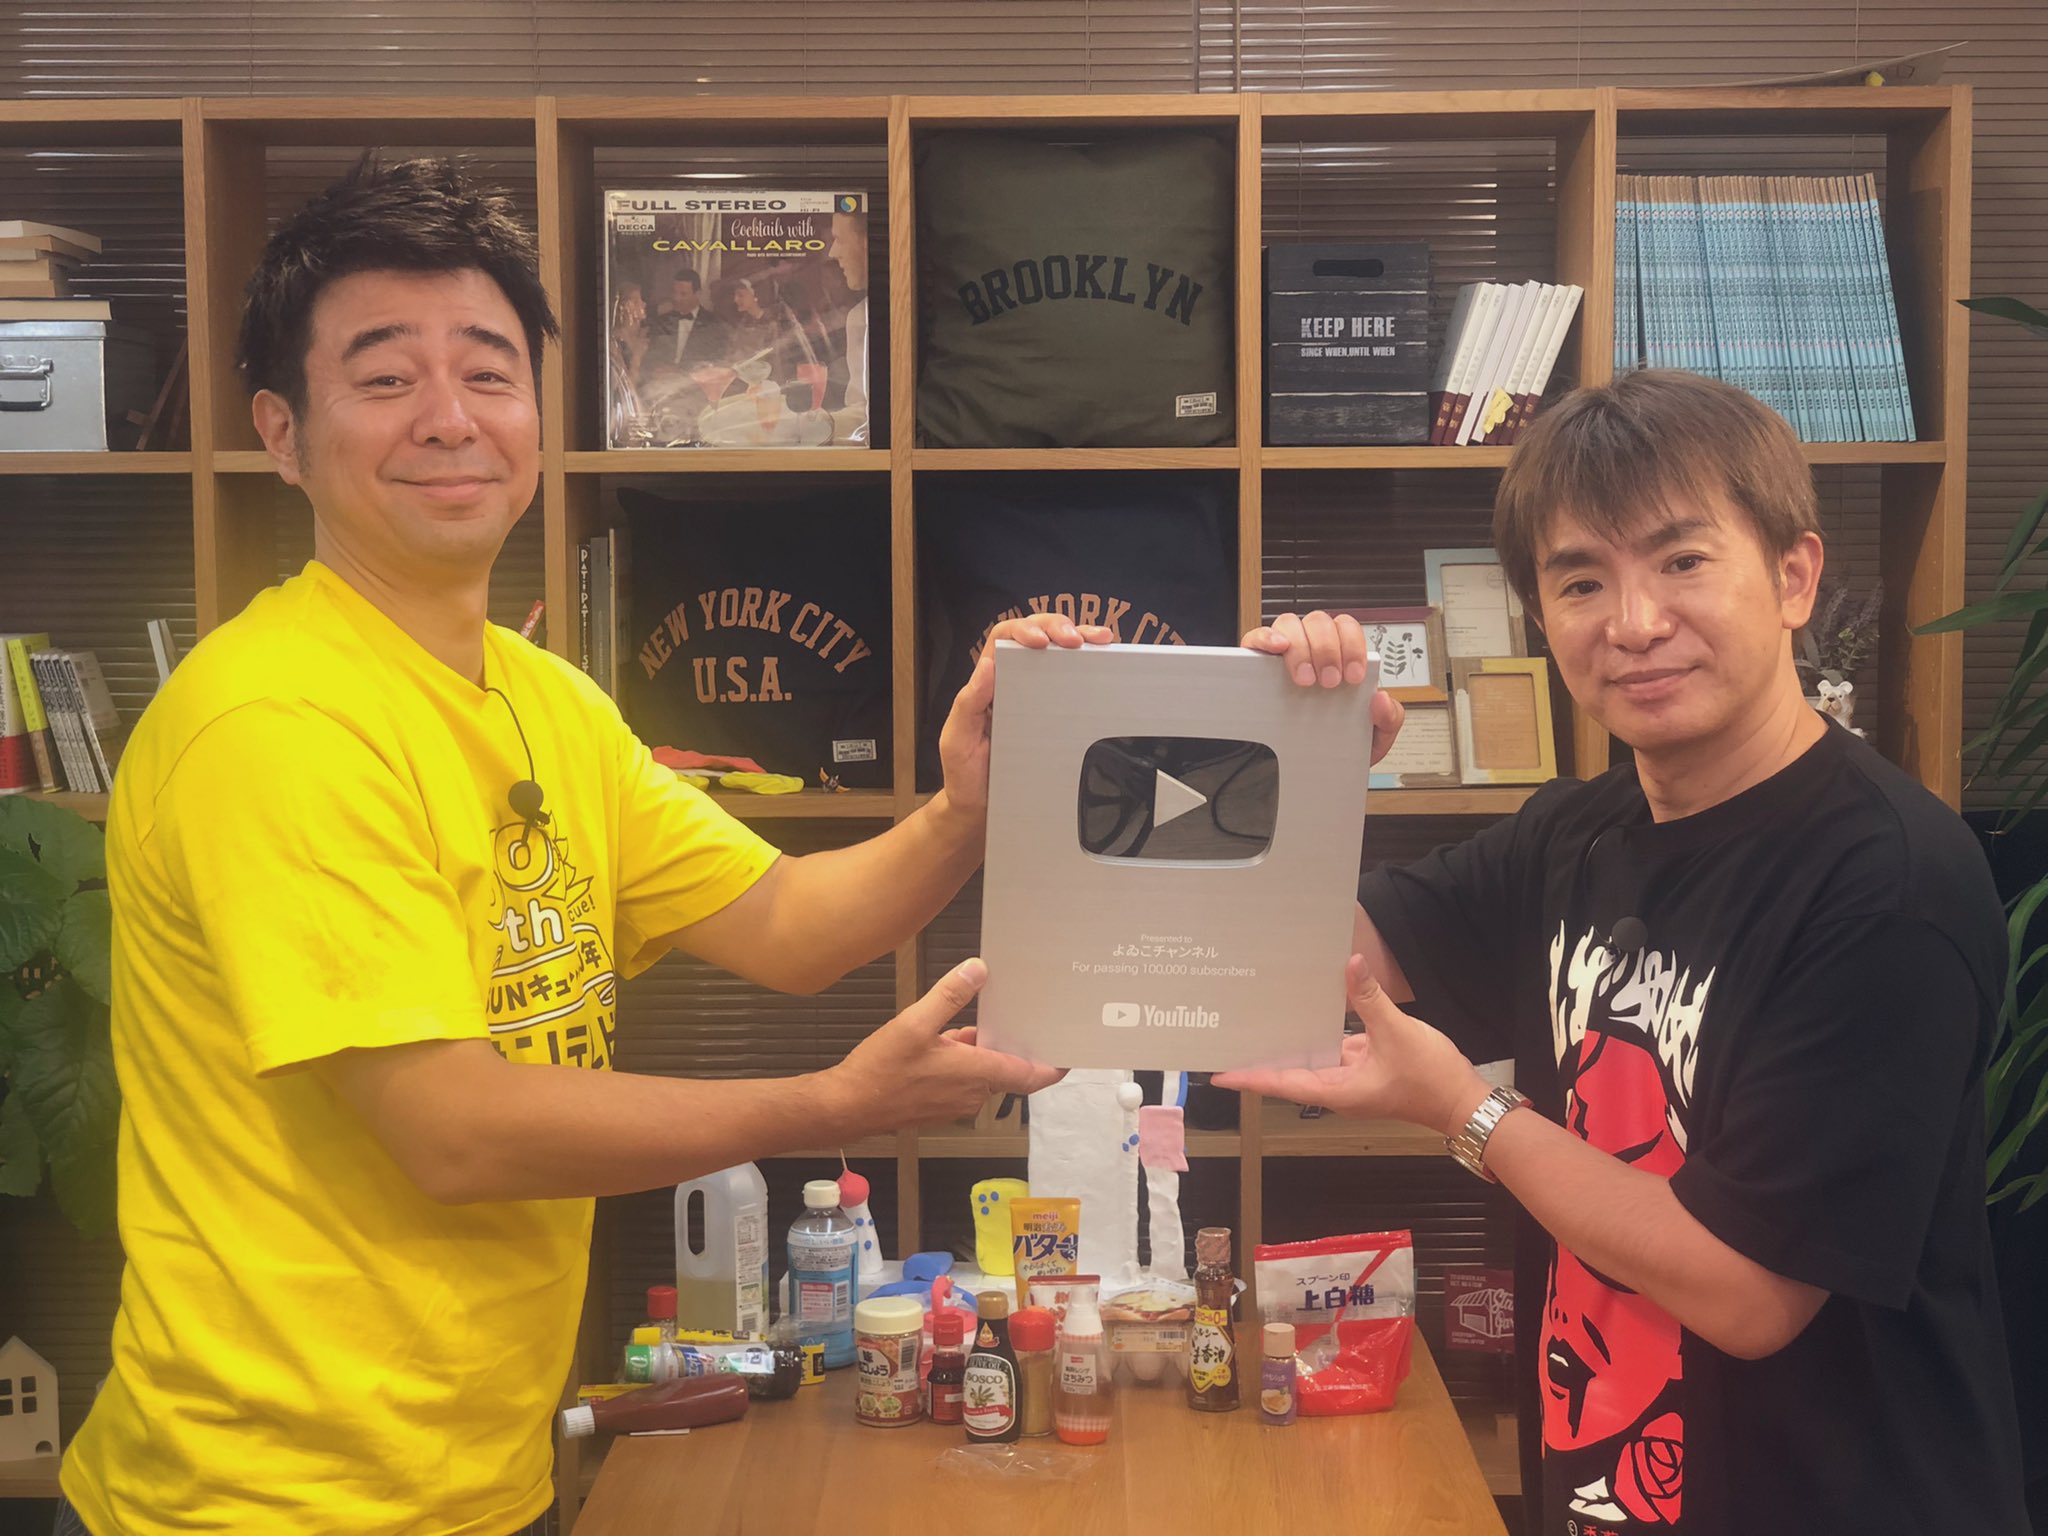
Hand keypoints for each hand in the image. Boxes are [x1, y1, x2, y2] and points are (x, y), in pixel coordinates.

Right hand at [826, 959, 1064, 1132]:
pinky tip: (944, 1039)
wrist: (846, 1106)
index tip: (1069, 1055)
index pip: (1029, 1076)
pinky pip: (963, 1079)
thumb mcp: (915, 1023)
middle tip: (1021, 1015)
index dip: (1052, 1067)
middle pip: (1006, 1070)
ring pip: (982, 1073)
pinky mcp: (938, 1105)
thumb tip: (978, 969)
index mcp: (976, 1075)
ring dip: (981, 1050)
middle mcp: (973, 1094)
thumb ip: (949, 996)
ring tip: (978, 1018)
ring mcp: (955, 1102)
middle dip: (1011, 1045)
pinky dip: (963, 1061)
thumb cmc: (880, 1070)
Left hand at [937, 613, 1114, 820]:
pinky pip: (1074, 685)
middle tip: (1078, 639)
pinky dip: (1091, 668)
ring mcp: (1036, 698)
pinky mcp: (1056, 717)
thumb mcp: (957, 740)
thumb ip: (967, 704)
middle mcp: (1013, 684)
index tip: (1040, 641)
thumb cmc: (966, 775)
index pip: (1005, 639)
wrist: (981, 810)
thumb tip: (987, 666)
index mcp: (988, 684)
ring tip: (1102, 641)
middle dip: (1059, 628)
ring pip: (1059, 655)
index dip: (1024, 630)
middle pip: (1037, 637)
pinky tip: (1106, 664)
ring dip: (1082, 641)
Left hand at [1213, 955, 1488, 1135]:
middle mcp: (1339, 1088)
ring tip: (1263, 1020)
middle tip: (1234, 1038)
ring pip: (1313, 1060)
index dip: (1251, 1078)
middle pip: (1291, 1073)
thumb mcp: (1397, 1033)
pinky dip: (1323, 1034)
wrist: (1464, 1100)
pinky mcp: (1367, 1068)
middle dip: (1263, 1058)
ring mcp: (1352, 1079)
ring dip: (1292, 1043)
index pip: (1283, 1084)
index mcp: (1338, 1090)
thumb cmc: (1430, 1078)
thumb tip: (1351, 964)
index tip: (1220, 1075)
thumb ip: (1371, 999)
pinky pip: (1335, 1050)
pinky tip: (1311, 1011)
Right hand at [1242, 612, 1404, 764]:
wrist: (1308, 770)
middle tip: (1329, 682)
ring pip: (1290, 624)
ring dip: (1300, 648)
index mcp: (1341, 657)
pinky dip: (1267, 637)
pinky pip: (1257, 637)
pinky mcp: (1255, 662)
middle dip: (1328, 650)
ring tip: (1305, 680)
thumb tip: (1381, 697)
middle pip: (1320, 622)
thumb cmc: (1338, 743)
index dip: (1352, 646)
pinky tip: (1279, 649)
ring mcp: (1283, 654)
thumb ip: (1390, 719)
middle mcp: (1312, 649)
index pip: (1347, 629)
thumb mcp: (1373, 738)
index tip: (1353, 677)